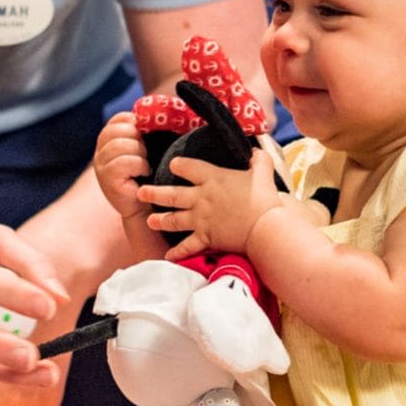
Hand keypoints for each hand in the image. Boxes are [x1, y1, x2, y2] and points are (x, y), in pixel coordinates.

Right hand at [92, 114, 160, 256]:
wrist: (147, 206)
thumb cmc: (151, 175)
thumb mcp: (147, 148)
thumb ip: (147, 131)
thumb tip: (163, 111)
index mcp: (108, 140)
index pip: (118, 119)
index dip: (136, 122)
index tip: (148, 135)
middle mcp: (100, 151)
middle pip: (119, 129)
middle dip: (139, 139)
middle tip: (148, 152)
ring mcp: (101, 165)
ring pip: (121, 145)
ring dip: (140, 153)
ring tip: (146, 164)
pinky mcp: (106, 179)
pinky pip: (124, 162)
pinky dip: (139, 165)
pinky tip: (144, 173)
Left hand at [138, 151, 286, 257]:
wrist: (265, 227)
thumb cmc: (264, 198)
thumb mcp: (262, 172)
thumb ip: (258, 160)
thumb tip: (256, 151)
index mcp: (212, 179)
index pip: (188, 167)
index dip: (178, 165)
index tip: (172, 165)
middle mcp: (201, 198)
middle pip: (172, 194)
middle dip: (154, 193)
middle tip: (141, 192)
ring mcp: (201, 219)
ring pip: (174, 219)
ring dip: (160, 220)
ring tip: (149, 220)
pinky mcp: (206, 238)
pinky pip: (188, 246)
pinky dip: (177, 252)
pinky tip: (167, 255)